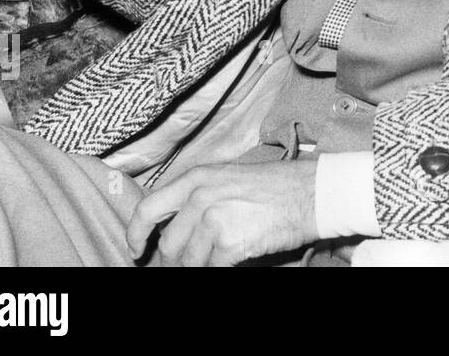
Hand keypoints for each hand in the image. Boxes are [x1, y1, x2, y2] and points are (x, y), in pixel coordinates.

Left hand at [127, 161, 319, 266]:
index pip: (147, 209)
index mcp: (196, 178)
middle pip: (168, 243)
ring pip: (188, 261)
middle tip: (180, 267)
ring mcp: (214, 220)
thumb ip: (199, 195)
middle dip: (171, 262)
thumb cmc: (277, 185)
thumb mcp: (229, 177)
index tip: (136, 250)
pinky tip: (228, 264)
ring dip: (196, 268)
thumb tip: (177, 225)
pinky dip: (216, 271)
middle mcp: (200, 197)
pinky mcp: (229, 243)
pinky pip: (211, 269)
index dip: (135, 234)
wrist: (312, 192)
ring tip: (211, 263)